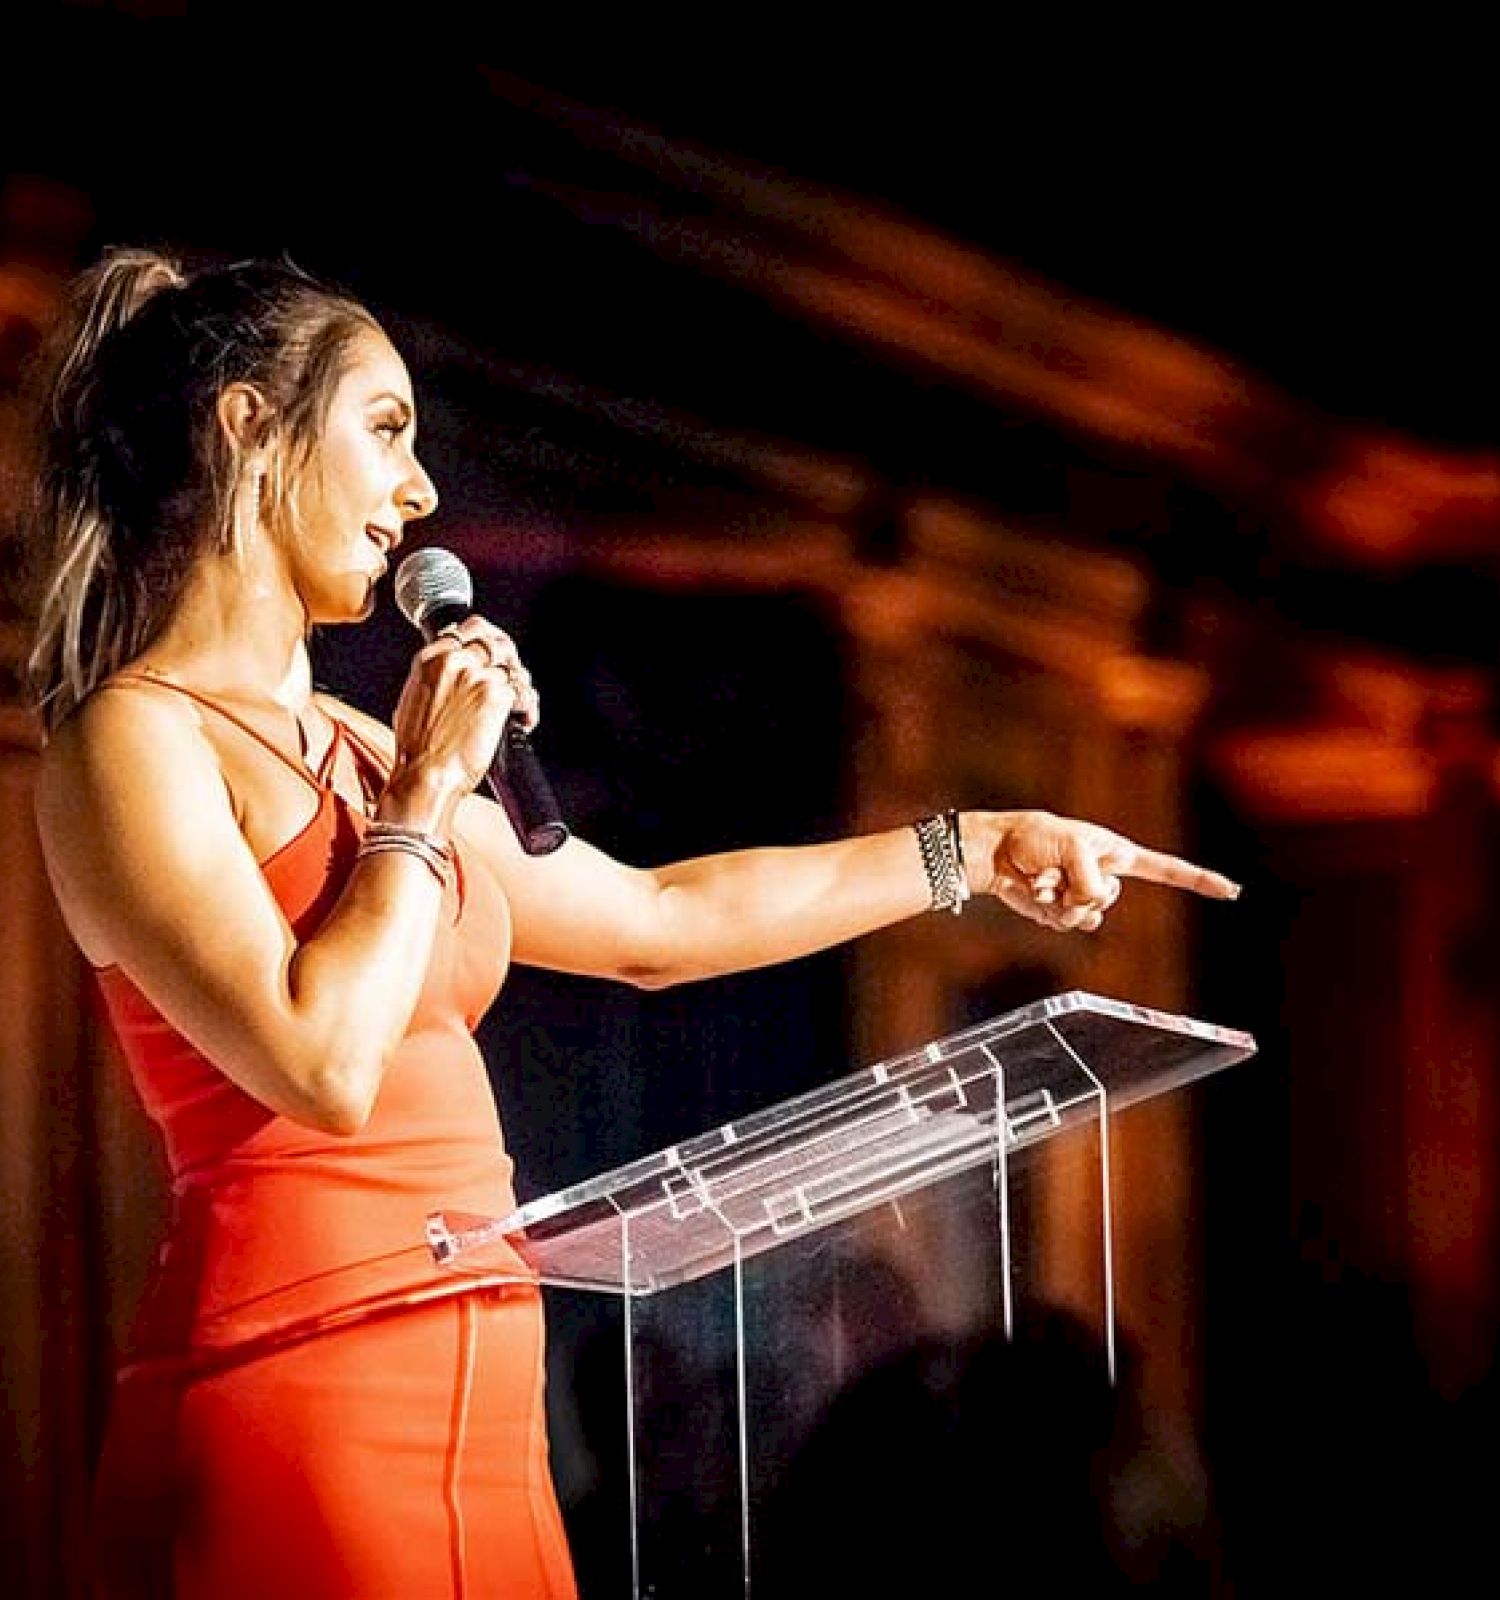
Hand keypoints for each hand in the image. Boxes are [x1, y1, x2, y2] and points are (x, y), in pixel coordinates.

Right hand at [388, 619, 539, 810]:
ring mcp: (478, 676)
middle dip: (511, 657)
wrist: (425, 774)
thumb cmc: (417, 750)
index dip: (488, 639)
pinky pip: (524, 694)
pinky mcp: (498, 696)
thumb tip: (452, 679)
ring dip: (522, 688)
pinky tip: (524, 721)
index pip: (468, 629)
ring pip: (515, 670)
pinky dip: (529, 709)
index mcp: (430, 659)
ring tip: (521, 706)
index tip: (496, 651)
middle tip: (514, 674)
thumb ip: (435, 680)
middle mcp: (455, 661)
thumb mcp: (413, 702)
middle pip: (497, 641)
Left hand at [964, 810, 1239, 932]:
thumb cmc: (1035, 837)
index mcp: (1116, 854)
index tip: (1231, 891)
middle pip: (1110, 899)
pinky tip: (1034, 889)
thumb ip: (1092, 879)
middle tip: (1056, 868)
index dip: (1198, 881)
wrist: (997, 852)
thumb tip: (1092, 905)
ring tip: (1043, 877)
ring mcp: (1083, 896)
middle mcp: (1104, 876)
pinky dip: (1047, 907)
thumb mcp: (1073, 847)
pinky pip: (1067, 924)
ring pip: (1088, 917)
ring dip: (1060, 899)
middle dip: (1080, 887)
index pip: (1165, 869)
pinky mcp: (1061, 911)